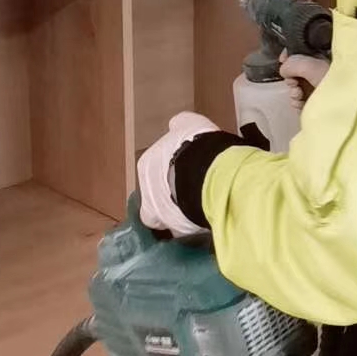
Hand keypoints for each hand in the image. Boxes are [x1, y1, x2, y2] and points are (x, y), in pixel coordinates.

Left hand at [137, 111, 218, 236]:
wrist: (205, 171)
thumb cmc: (194, 144)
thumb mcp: (187, 123)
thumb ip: (180, 127)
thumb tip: (176, 125)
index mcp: (147, 166)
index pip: (152, 175)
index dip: (168, 175)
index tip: (182, 174)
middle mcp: (147, 194)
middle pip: (157, 200)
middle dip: (172, 199)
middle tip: (192, 193)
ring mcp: (161, 216)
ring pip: (171, 219)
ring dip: (183, 215)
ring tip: (203, 208)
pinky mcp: (179, 232)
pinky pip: (188, 231)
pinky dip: (196, 227)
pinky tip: (210, 219)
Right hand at [280, 52, 329, 110]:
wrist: (344, 106)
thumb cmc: (330, 80)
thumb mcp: (308, 65)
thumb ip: (291, 64)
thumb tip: (284, 71)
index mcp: (325, 55)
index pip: (303, 50)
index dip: (290, 53)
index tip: (283, 60)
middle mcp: (322, 70)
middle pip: (297, 70)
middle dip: (291, 76)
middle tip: (293, 82)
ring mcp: (320, 87)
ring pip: (297, 86)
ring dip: (293, 91)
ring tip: (298, 95)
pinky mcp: (318, 103)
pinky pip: (301, 101)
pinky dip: (297, 102)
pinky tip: (300, 103)